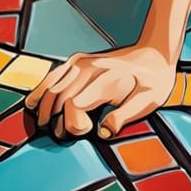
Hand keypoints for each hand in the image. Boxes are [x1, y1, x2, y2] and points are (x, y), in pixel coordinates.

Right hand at [23, 44, 177, 140]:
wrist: (156, 53)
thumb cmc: (154, 81)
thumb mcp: (148, 101)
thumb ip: (124, 117)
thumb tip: (101, 133)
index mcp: (105, 80)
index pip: (73, 105)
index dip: (72, 125)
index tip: (86, 132)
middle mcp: (89, 68)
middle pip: (58, 99)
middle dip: (56, 123)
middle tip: (66, 137)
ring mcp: (81, 62)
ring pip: (50, 87)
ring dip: (43, 110)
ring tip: (46, 127)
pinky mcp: (77, 60)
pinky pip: (51, 76)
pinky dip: (40, 91)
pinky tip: (34, 105)